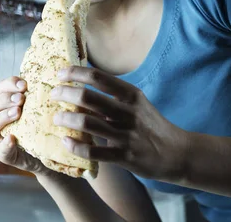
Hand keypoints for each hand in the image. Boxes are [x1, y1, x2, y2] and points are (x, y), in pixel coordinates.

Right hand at [0, 76, 57, 177]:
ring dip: (3, 117)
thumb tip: (52, 79)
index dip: (10, 84)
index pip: (1, 88)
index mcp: (1, 103)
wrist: (45, 152)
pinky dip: (5, 144)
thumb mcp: (38, 108)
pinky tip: (12, 139)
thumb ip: (38, 95)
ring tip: (17, 113)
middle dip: (5, 99)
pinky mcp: (1, 153)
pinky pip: (0, 149)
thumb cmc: (39, 124)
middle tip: (21, 99)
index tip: (25, 84)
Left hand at [50, 67, 188, 180]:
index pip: (98, 77)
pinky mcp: (124, 157)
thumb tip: (83, 83)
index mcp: (131, 95)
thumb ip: (115, 94)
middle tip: (53, 94)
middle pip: (88, 97)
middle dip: (65, 93)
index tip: (60, 73)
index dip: (76, 73)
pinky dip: (76, 146)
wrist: (176, 153)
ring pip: (87, 123)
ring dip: (66, 119)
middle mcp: (128, 112)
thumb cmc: (151, 124)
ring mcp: (126, 135)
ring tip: (56, 117)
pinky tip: (66, 142)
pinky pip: (94, 152)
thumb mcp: (137, 103)